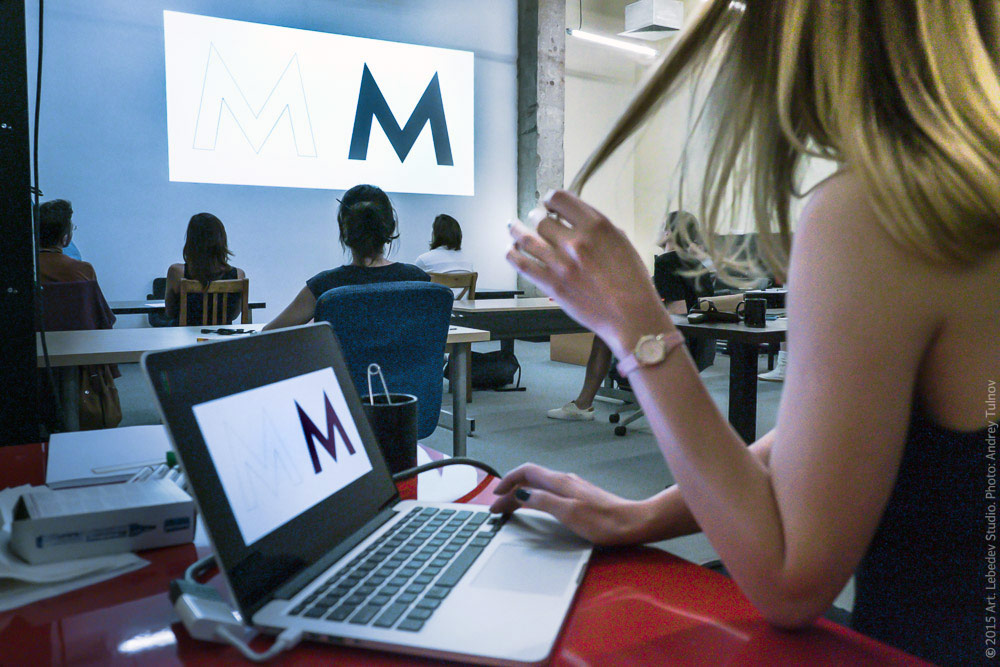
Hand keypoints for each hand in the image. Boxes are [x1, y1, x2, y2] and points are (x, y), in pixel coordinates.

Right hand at [489, 463, 643, 545]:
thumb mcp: (568, 513)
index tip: (495, 495)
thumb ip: (542, 501)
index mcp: (560, 482)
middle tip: (497, 507)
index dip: (507, 481)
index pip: (526, 472)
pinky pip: (549, 492)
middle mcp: (565, 481)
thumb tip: (520, 493)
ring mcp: (573, 488)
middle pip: (530, 478)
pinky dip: (534, 498)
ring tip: (510, 507)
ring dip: (521, 494)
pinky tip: (535, 508)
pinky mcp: (579, 497)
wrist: (634, 524)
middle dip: (511, 490)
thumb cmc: (605, 521)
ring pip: (539, 486)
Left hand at [508, 190, 672, 356]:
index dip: (550, 199)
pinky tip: (511, 251)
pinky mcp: (551, 284)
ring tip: (513, 227)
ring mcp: (560, 263)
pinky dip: (512, 254)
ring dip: (516, 231)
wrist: (631, 316)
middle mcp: (575, 240)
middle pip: (541, 219)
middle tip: (534, 219)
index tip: (548, 204)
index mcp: (596, 226)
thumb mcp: (622, 243)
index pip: (560, 198)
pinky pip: (522, 264)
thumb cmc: (633, 283)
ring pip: (526, 238)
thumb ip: (598, 229)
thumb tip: (578, 220)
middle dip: (535, 217)